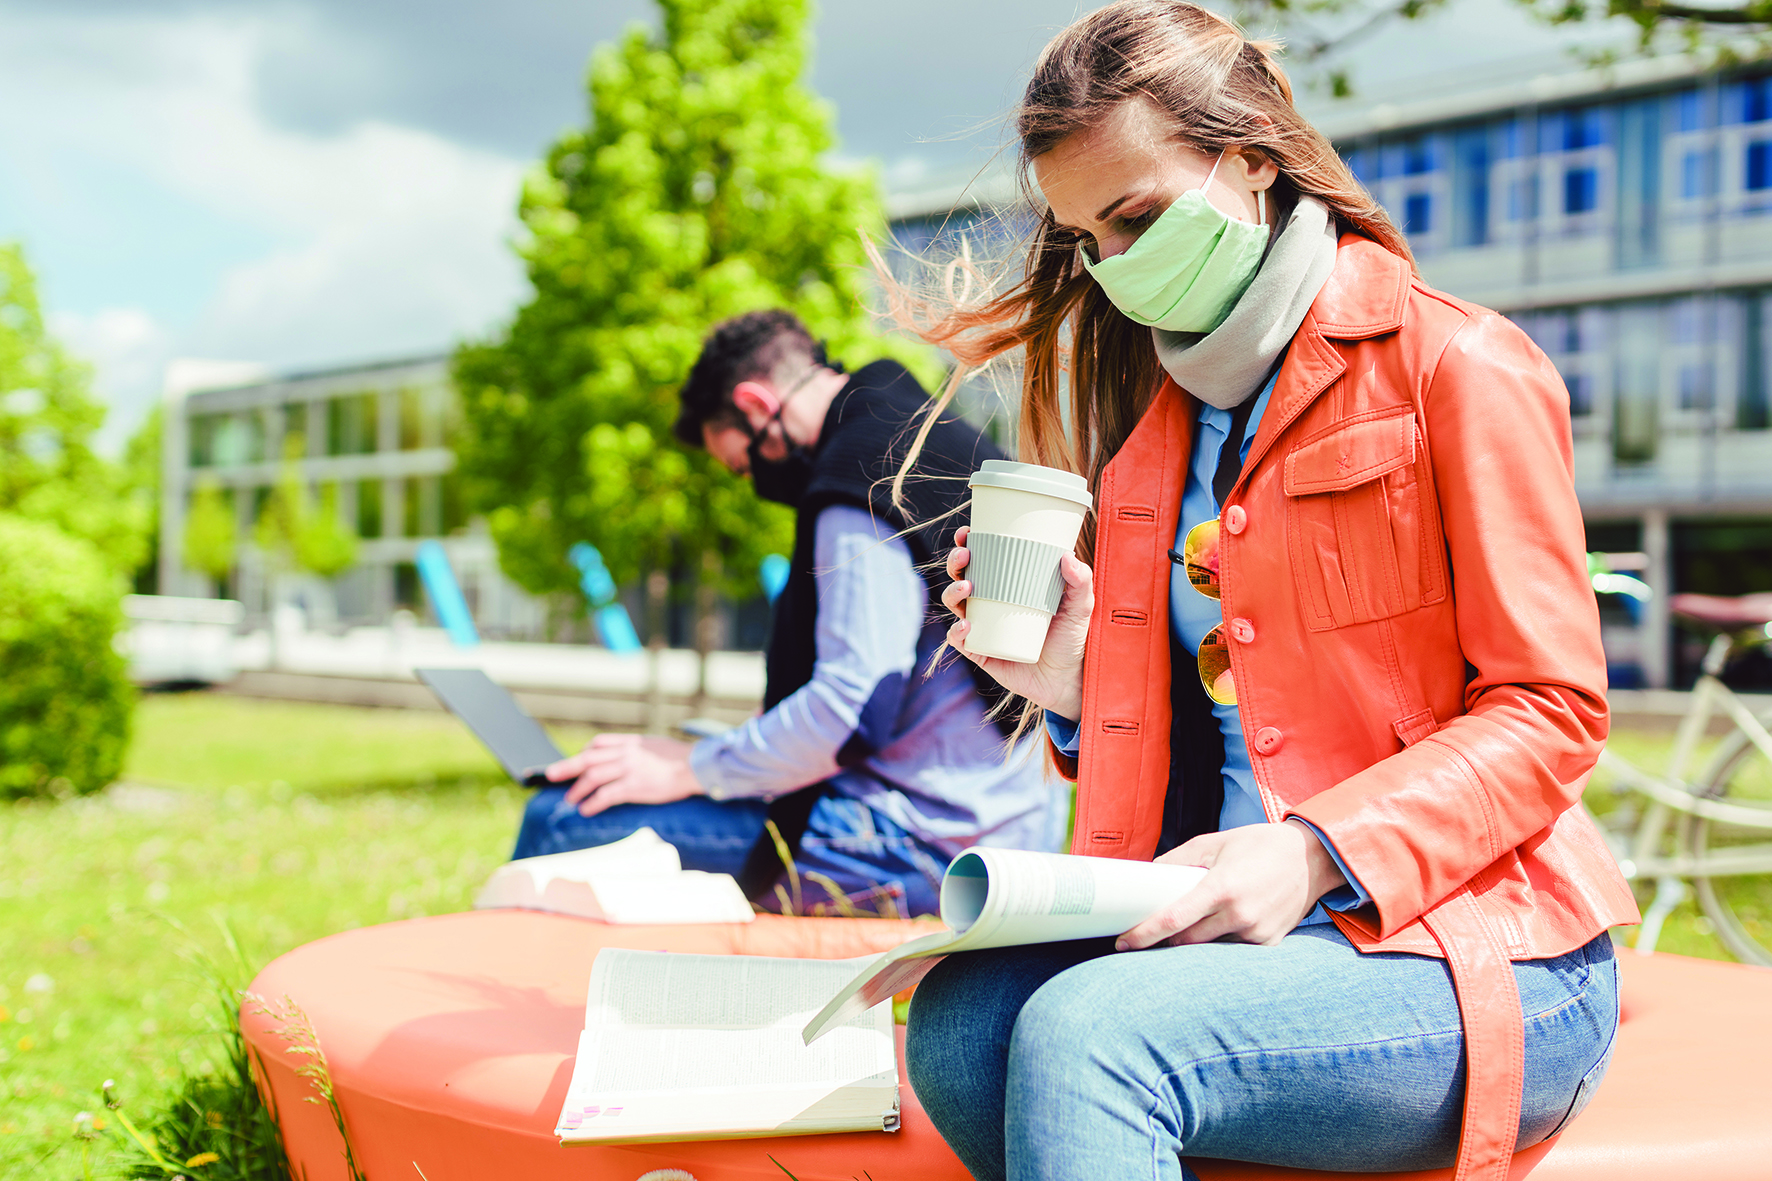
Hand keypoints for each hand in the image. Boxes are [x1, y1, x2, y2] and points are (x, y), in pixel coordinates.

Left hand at [545, 733, 702, 816]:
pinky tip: (586, 810)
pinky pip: (606, 795)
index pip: (598, 743)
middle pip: (588, 758)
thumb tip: (625, 756)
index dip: (583, 752)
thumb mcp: (655, 745)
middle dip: (567, 767)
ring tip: (570, 799)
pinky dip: (593, 803)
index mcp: (631, 742)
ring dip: (578, 789)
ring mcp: (629, 769)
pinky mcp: (634, 786)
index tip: (576, 761)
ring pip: (593, 776)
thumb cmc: (680, 758)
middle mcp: (626, 753)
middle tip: (551, 774)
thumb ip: (638, 749)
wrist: (695, 766)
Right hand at [940, 525, 1092, 720]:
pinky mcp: (980, 653)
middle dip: (955, 563)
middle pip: (960, 577)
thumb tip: (1068, 557)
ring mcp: (982, 628)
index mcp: (1006, 586)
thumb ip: (1080, 581)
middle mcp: (989, 604)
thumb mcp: (1080, 606)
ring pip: (954, 605)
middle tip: (965, 556)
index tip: (966, 533)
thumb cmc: (1071, 638)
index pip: (981, 560)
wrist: (1068, 678)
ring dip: (952, 592)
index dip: (967, 544)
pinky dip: (957, 632)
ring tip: (967, 587)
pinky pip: (960, 640)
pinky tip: (966, 625)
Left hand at [1117, 820, 1348, 949]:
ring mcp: (1257, 933)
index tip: (1122, 943)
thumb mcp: (1214, 842)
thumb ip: (1178, 860)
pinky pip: (1233, 949)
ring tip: (1185, 925)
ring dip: (1192, 940)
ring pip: (1209, 947)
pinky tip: (1219, 925)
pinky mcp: (1270, 943)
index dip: (1144, 934)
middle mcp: (1240, 915)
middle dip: (1164, 940)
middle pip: (1186, 941)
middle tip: (1146, 933)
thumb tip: (1147, 875)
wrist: (1312, 857)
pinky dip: (1220, 940)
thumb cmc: (1259, 845)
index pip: (1174, 919)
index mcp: (1222, 887)